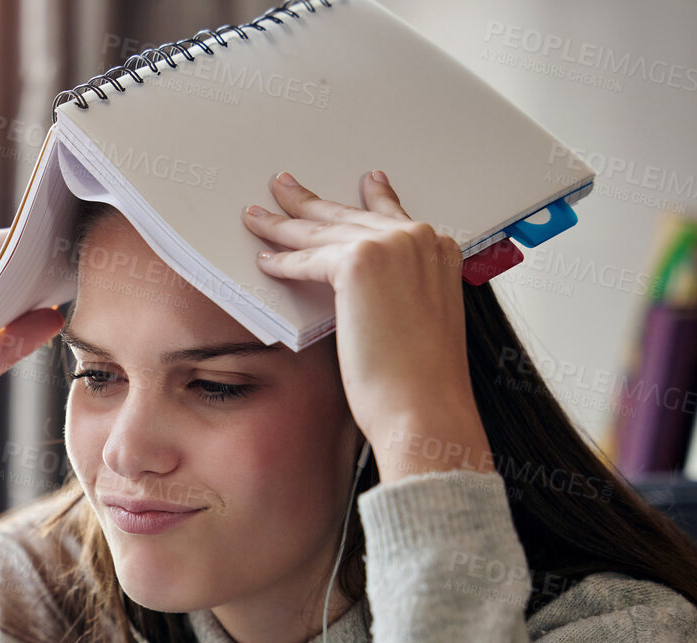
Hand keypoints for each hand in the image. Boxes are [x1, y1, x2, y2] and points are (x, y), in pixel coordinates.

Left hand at [241, 170, 490, 479]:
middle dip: (309, 203)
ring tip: (257, 216)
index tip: (361, 182)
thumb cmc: (421, 380)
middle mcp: (418, 238)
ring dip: (283, 225)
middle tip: (284, 187)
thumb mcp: (419, 320)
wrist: (424, 405)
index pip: (389, 216)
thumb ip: (404, 290)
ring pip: (322, 231)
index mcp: (440, 249)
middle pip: (348, 216)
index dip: (367, 200)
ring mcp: (390, 246)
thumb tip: (373, 290)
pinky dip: (283, 263)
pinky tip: (265, 262)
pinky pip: (308, 259)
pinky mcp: (358, 263)